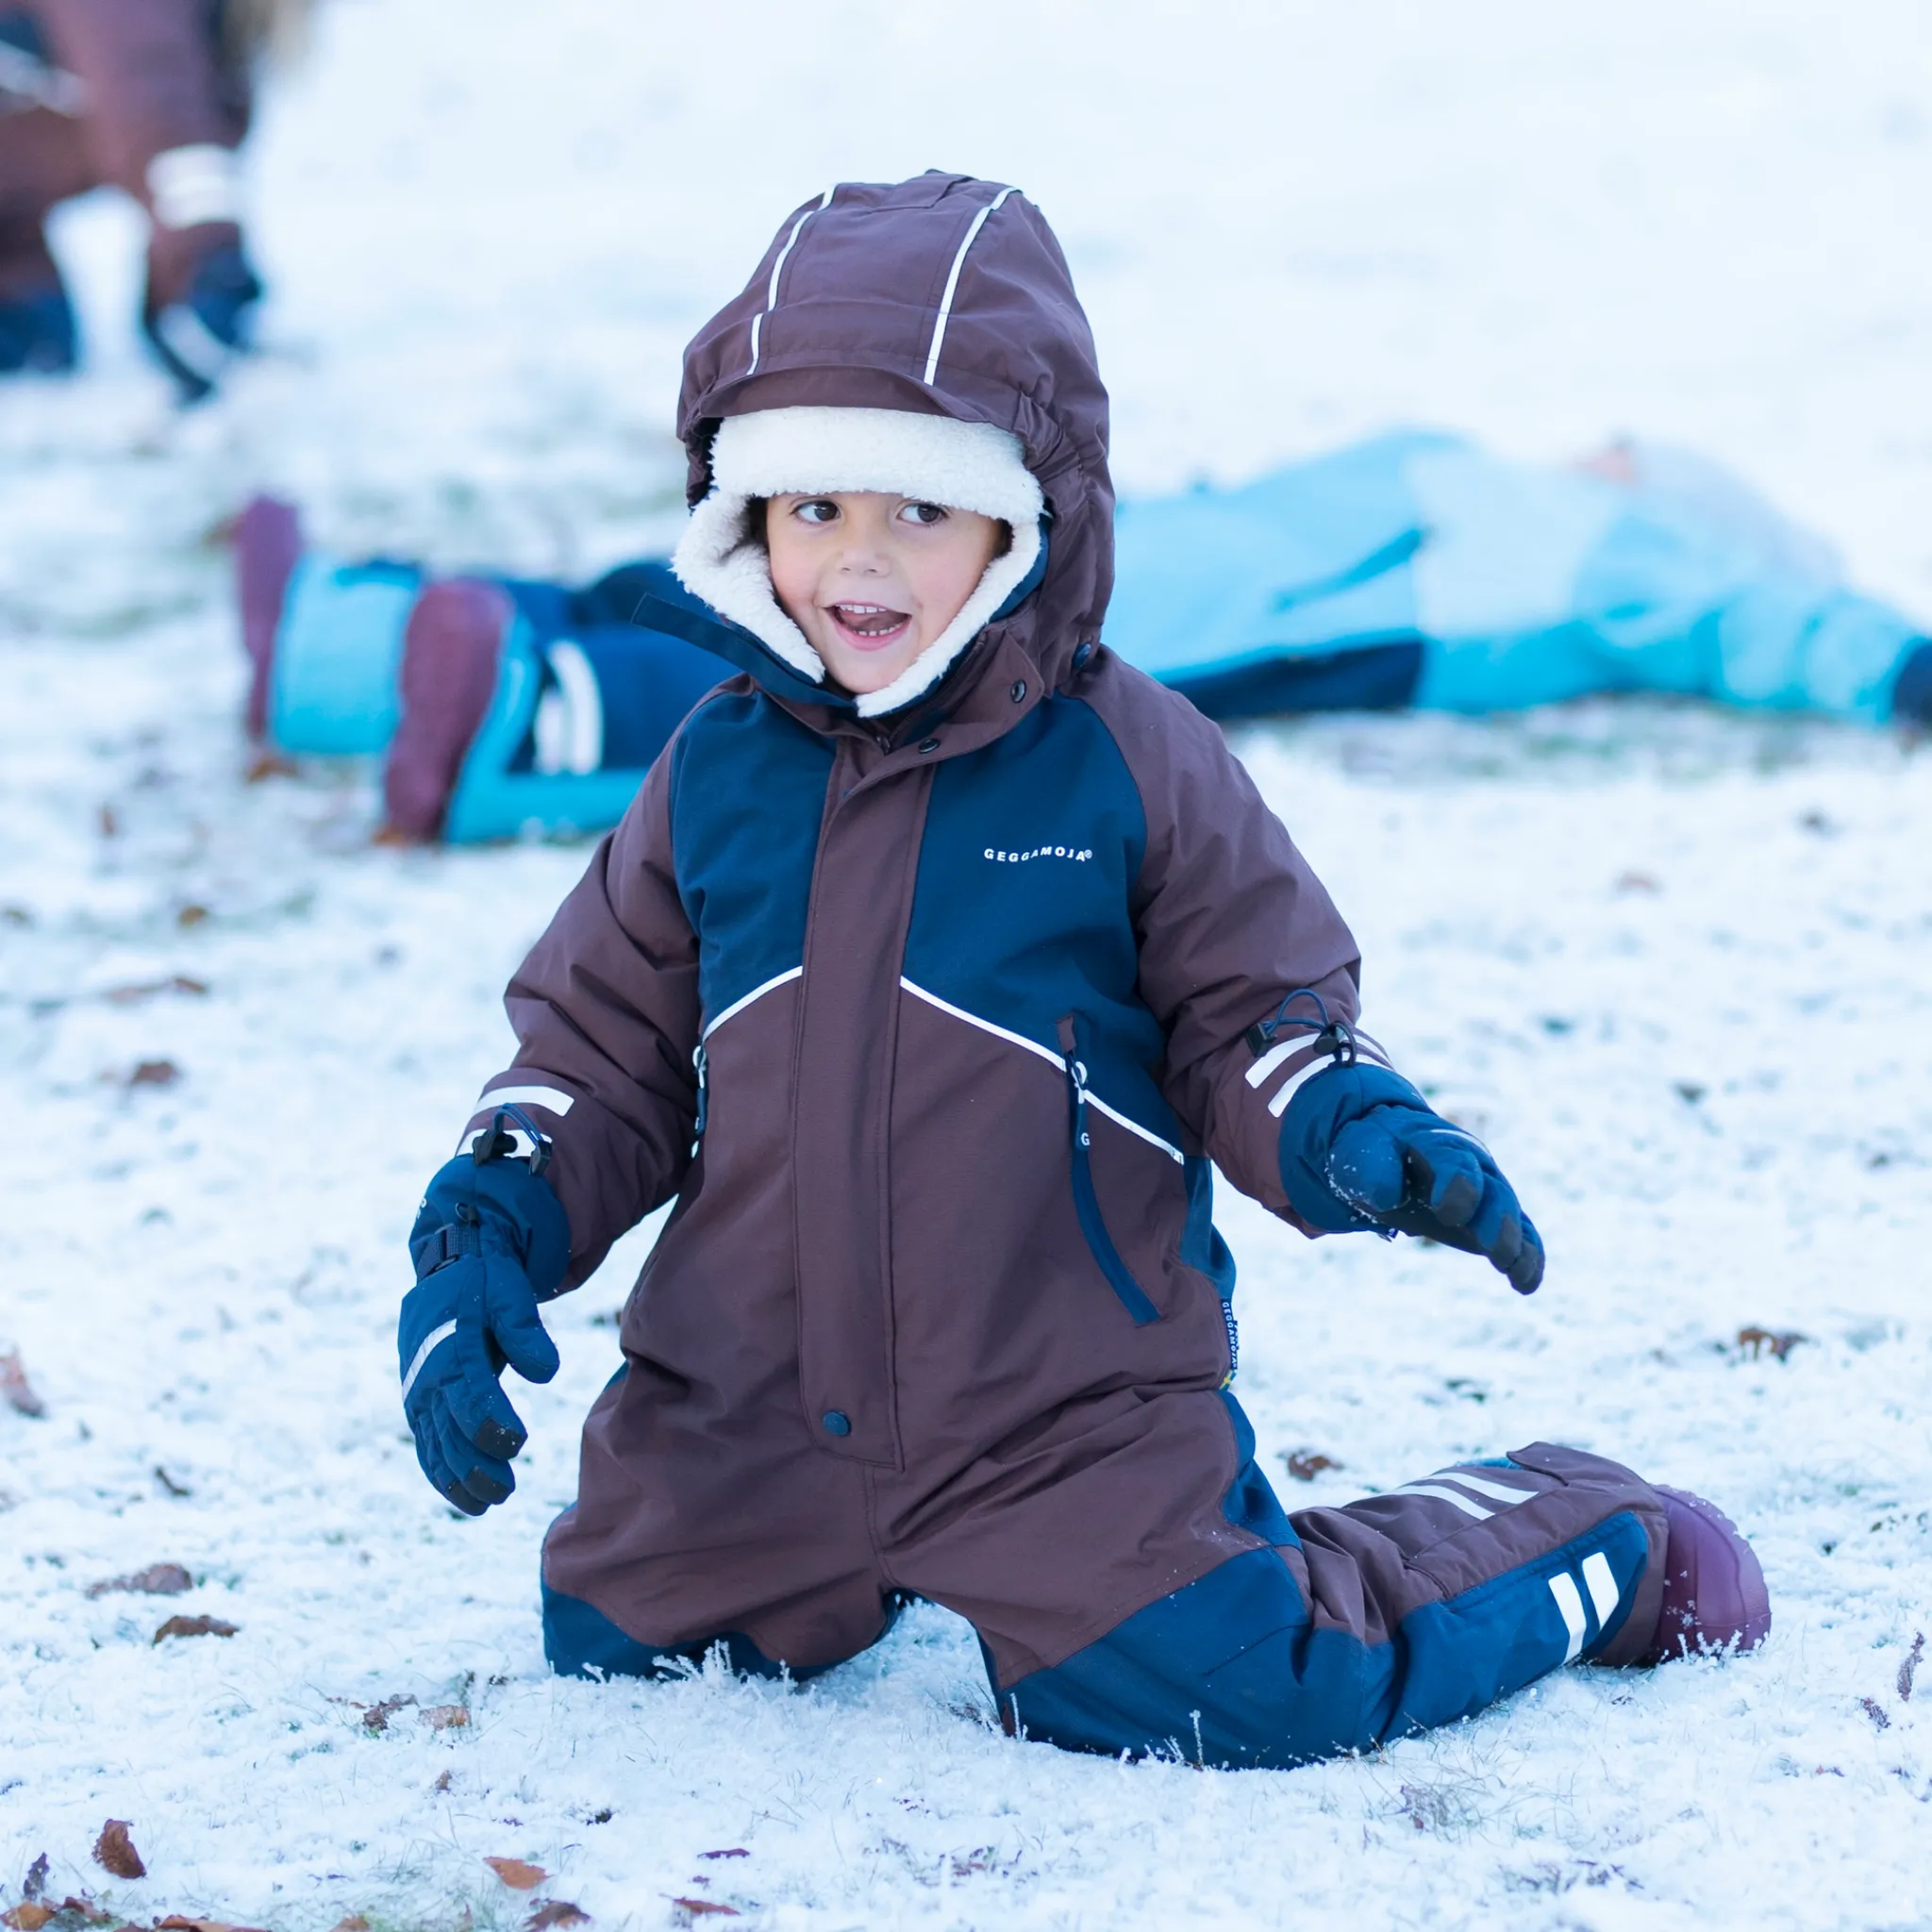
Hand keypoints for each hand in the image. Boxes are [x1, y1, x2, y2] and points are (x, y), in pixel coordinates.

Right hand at [400, 1155, 569, 1513]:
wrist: (451, 1266)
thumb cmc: (488, 1280)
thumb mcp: (509, 1291)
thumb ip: (525, 1329)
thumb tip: (546, 1372)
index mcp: (449, 1344)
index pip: (467, 1393)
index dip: (489, 1422)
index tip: (516, 1442)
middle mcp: (426, 1373)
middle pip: (447, 1429)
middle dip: (474, 1464)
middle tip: (505, 1491)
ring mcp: (418, 1391)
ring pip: (433, 1444)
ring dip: (457, 1478)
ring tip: (489, 1503)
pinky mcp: (420, 1402)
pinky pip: (426, 1444)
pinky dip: (441, 1473)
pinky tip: (466, 1497)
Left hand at [1326, 1106, 1543, 1293]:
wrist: (1391, 1149)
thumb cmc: (1374, 1151)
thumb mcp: (1360, 1152)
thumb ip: (1371, 1169)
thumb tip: (1387, 1196)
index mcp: (1438, 1142)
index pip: (1454, 1161)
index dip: (1456, 1186)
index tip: (1448, 1214)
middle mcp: (1474, 1164)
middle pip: (1493, 1191)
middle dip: (1496, 1220)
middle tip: (1493, 1248)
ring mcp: (1488, 1190)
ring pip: (1511, 1216)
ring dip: (1516, 1243)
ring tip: (1514, 1270)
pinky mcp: (1494, 1218)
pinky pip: (1522, 1237)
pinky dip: (1527, 1259)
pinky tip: (1525, 1285)